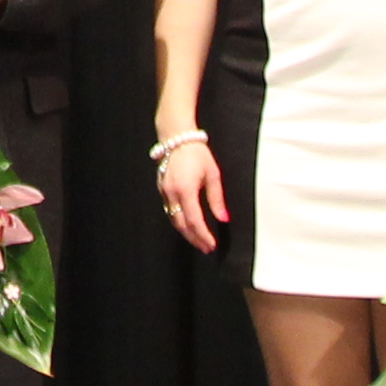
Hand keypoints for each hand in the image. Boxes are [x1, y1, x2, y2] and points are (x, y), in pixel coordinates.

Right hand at [155, 136, 227, 251]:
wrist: (177, 138)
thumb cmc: (197, 153)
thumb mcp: (213, 175)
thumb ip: (217, 199)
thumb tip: (224, 218)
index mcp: (186, 190)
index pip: (194, 221)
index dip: (203, 236)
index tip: (211, 245)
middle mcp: (172, 193)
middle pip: (181, 225)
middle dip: (194, 239)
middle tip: (206, 248)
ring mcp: (164, 191)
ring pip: (173, 219)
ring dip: (186, 232)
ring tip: (198, 240)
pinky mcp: (161, 189)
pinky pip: (169, 210)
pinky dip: (179, 221)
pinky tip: (188, 225)